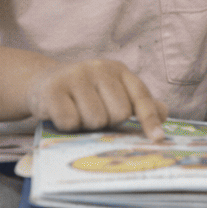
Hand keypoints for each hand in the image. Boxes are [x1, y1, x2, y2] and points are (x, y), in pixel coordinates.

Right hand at [27, 60, 166, 140]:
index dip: (149, 119)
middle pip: (118, 113)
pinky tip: (61, 114)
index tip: (157, 139)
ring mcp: (76, 76)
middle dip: (107, 123)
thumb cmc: (84, 93)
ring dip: (86, 126)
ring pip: (95, 120)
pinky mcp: (53, 88)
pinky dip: (67, 126)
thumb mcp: (112, 93)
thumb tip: (164, 114)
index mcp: (119, 70)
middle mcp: (100, 68)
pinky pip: (70, 122)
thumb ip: (138, 103)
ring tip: (77, 113)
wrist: (42, 82)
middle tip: (94, 115)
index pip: (140, 97)